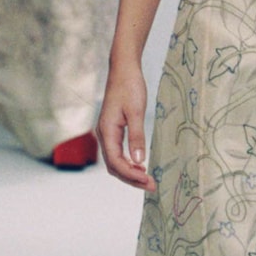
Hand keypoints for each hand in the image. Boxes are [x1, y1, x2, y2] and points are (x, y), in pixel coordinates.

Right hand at [97, 63, 157, 189]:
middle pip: (113, 166)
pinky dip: (127, 163)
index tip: (148, 181)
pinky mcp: (112, 130)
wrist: (123, 69)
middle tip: (151, 186)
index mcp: (107, 131)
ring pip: (114, 161)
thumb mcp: (136, 112)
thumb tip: (138, 162)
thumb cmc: (130, 87)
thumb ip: (137, 137)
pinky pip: (117, 153)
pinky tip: (139, 166)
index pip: (115, 162)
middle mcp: (104, 134)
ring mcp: (107, 133)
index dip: (131, 175)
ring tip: (147, 180)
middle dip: (131, 179)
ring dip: (129, 173)